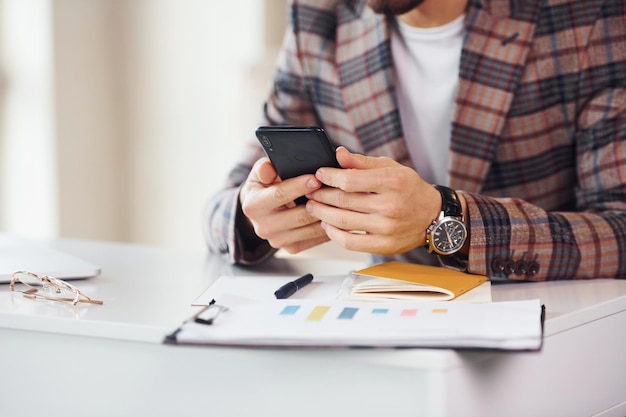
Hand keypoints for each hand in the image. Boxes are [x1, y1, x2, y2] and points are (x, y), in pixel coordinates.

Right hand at [238, 157, 328, 253]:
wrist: (260, 212)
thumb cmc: (264, 188)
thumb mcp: (259, 174)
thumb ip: (263, 168)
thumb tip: (268, 168)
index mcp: (254, 206)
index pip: (280, 195)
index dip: (299, 186)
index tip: (316, 178)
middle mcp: (264, 227)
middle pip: (300, 215)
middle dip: (320, 201)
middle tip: (336, 189)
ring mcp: (278, 240)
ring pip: (311, 228)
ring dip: (329, 215)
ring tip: (340, 201)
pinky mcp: (292, 248)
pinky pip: (316, 238)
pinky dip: (329, 226)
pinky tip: (336, 214)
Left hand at [305, 147, 441, 254]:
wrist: (433, 216)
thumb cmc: (409, 189)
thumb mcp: (390, 168)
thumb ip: (362, 162)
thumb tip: (338, 154)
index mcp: (392, 182)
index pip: (350, 180)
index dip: (329, 177)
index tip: (319, 174)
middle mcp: (390, 206)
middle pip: (343, 201)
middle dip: (321, 195)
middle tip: (310, 191)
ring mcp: (387, 228)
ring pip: (343, 222)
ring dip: (322, 214)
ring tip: (313, 207)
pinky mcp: (384, 246)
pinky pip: (350, 243)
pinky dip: (334, 234)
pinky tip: (327, 225)